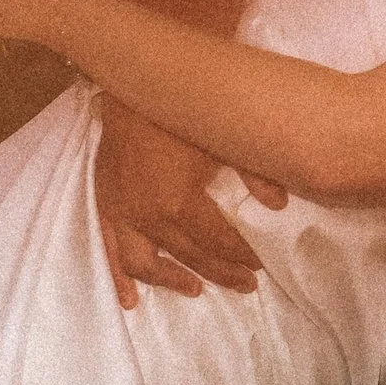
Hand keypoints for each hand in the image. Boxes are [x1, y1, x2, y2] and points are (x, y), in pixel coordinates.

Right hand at [91, 94, 287, 307]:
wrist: (136, 85)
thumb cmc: (184, 111)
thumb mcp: (224, 139)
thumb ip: (255, 173)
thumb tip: (279, 205)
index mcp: (178, 203)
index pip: (218, 242)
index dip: (242, 257)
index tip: (261, 267)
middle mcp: (148, 217)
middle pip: (188, 256)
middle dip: (220, 272)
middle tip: (246, 283)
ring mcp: (122, 213)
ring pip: (146, 263)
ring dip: (171, 280)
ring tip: (195, 289)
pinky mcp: (106, 204)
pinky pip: (109, 249)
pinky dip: (119, 276)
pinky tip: (128, 299)